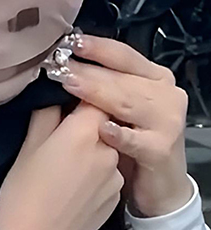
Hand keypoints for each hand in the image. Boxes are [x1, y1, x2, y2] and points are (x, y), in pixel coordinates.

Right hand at [0, 103, 122, 229]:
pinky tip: (71, 185)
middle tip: (58, 134)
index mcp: (84, 132)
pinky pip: (107, 174)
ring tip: (63, 165)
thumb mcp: (27, 145)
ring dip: (91, 149)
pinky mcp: (116, 199)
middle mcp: (107, 151)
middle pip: (103, 124)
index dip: (80, 95)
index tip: (66, 97)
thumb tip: (54, 95)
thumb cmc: (22, 192)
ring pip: (106, 149)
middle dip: (85, 123)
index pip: (95, 97)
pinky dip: (94, 173)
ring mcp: (115, 177)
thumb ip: (46, 113)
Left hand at [62, 35, 192, 217]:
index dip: (97, 49)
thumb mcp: (117, 107)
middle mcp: (165, 94)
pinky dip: (120, 134)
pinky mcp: (162, 150)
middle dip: (90, 71)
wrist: (158, 186)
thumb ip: (101, 86)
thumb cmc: (132, 139)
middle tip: (62, 67)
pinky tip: (102, 129)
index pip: (124, 56)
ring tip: (71, 85)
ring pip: (129, 102)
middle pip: (123, 77)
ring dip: (98, 94)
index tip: (71, 43)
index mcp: (153, 77)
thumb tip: (64, 65)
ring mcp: (167, 122)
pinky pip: (137, 140)